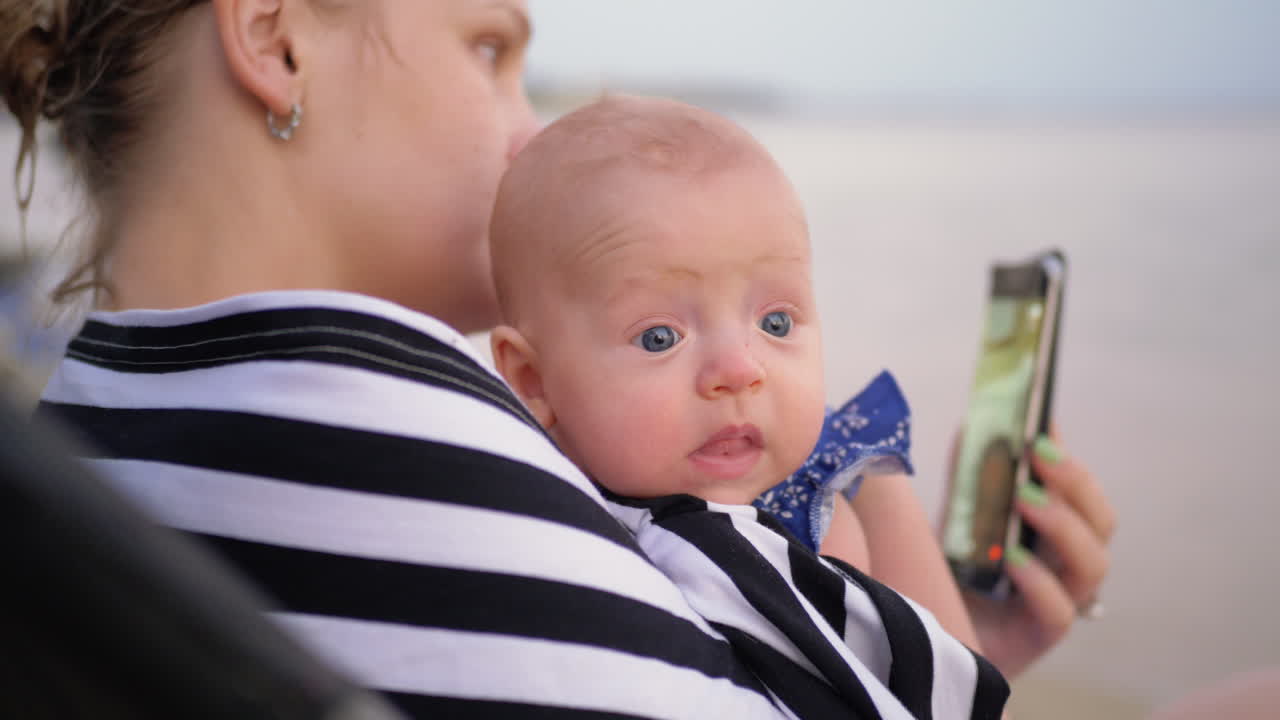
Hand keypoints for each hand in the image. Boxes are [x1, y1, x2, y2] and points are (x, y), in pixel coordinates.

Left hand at [962, 429, 1115, 677]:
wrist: (917, 640)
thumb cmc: (945, 578)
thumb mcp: (954, 519)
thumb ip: (967, 478)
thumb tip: (973, 423)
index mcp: (1049, 533)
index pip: (1079, 492)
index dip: (1068, 457)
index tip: (1044, 421)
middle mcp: (1062, 566)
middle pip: (1100, 522)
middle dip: (1074, 482)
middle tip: (1038, 452)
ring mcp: (1056, 604)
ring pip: (1092, 565)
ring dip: (1062, 524)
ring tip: (1023, 498)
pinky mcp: (1036, 640)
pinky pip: (1058, 613)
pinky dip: (1039, 581)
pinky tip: (1012, 559)